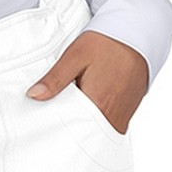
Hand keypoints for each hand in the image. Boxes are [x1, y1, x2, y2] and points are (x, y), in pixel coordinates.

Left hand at [25, 30, 148, 134]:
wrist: (138, 33)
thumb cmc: (108, 42)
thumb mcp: (76, 55)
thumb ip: (55, 78)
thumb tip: (32, 96)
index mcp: (96, 106)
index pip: (70, 131)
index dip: (55, 134)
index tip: (43, 134)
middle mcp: (111, 117)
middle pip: (83, 137)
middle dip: (67, 137)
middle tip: (52, 133)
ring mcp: (121, 118)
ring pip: (95, 136)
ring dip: (81, 132)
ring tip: (67, 126)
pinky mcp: (126, 115)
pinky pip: (106, 130)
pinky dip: (94, 128)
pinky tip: (84, 120)